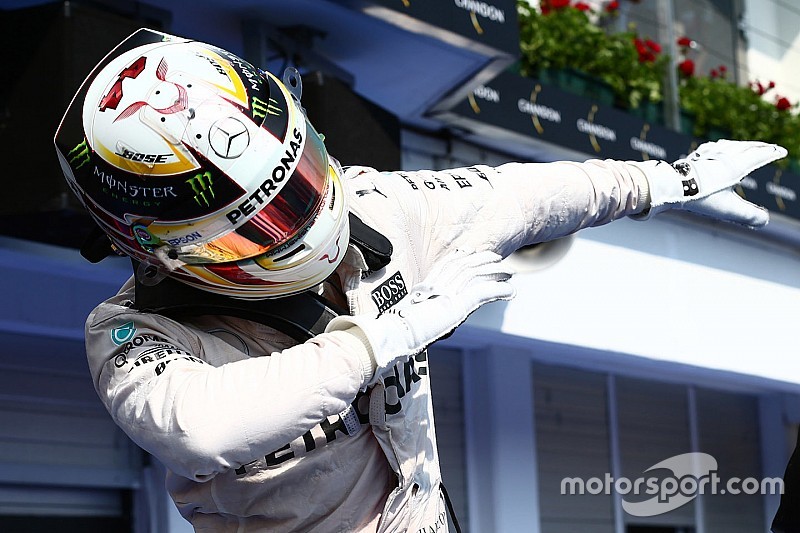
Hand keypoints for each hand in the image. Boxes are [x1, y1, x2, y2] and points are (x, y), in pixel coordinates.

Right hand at [325, 250, 514, 384]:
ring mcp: (446, 295)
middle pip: (464, 265)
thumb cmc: (391, 334)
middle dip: (483, 260)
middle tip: (498, 259)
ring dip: (496, 273)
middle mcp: (436, 286)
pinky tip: (512, 291)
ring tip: (510, 273)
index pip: (445, 264)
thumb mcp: (407, 320)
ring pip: (476, 275)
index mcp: (424, 287)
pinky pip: (483, 292)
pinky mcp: (456, 305)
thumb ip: (420, 314)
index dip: (460, 256)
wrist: (390, 338)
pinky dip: (500, 290)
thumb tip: (423, 320)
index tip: (470, 252)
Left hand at [631, 140, 786, 226]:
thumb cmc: (700, 196)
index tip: (782, 151)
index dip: (772, 153)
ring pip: (730, 145)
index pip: (759, 155)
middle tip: (769, 147)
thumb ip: (748, 215)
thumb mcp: (728, 208)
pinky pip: (713, 147)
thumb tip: (764, 220)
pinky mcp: (695, 157)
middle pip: (746, 147)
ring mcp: (708, 154)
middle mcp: (724, 155)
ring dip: (742, 145)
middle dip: (760, 147)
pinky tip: (716, 148)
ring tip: (746, 147)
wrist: (671, 186)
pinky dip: (722, 146)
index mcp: (736, 165)